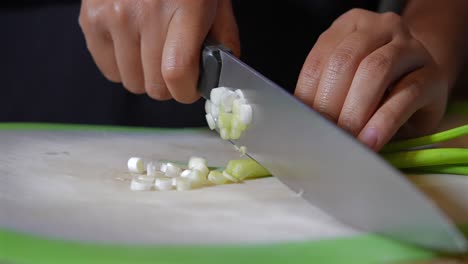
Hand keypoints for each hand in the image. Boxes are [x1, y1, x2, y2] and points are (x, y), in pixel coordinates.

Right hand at [79, 0, 239, 102]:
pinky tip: (133, 46)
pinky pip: (108, 70)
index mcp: (186, 9)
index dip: (186, 91)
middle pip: (154, 85)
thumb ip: (223, 42)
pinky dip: (123, 67)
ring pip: (131, 82)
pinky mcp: (91, 19)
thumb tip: (219, 79)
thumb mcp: (216, 4)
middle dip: (168, 86)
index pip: (177, 72)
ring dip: (145, 77)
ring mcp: (114, 17)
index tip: (189, 88)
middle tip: (173, 67)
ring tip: (152, 52)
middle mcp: (146, 13)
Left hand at [294, 9, 448, 150]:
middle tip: (325, 134)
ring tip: (347, 140)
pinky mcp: (432, 74)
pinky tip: (371, 141)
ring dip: (354, 111)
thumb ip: (326, 92)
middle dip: (330, 103)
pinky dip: (383, 122)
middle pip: (345, 61)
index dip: (308, 95)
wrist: (423, 82)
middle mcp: (381, 26)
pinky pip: (406, 95)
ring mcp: (410, 47)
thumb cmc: (376, 86)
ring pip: (374, 71)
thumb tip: (306, 122)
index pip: (319, 59)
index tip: (305, 124)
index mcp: (350, 25)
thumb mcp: (346, 82)